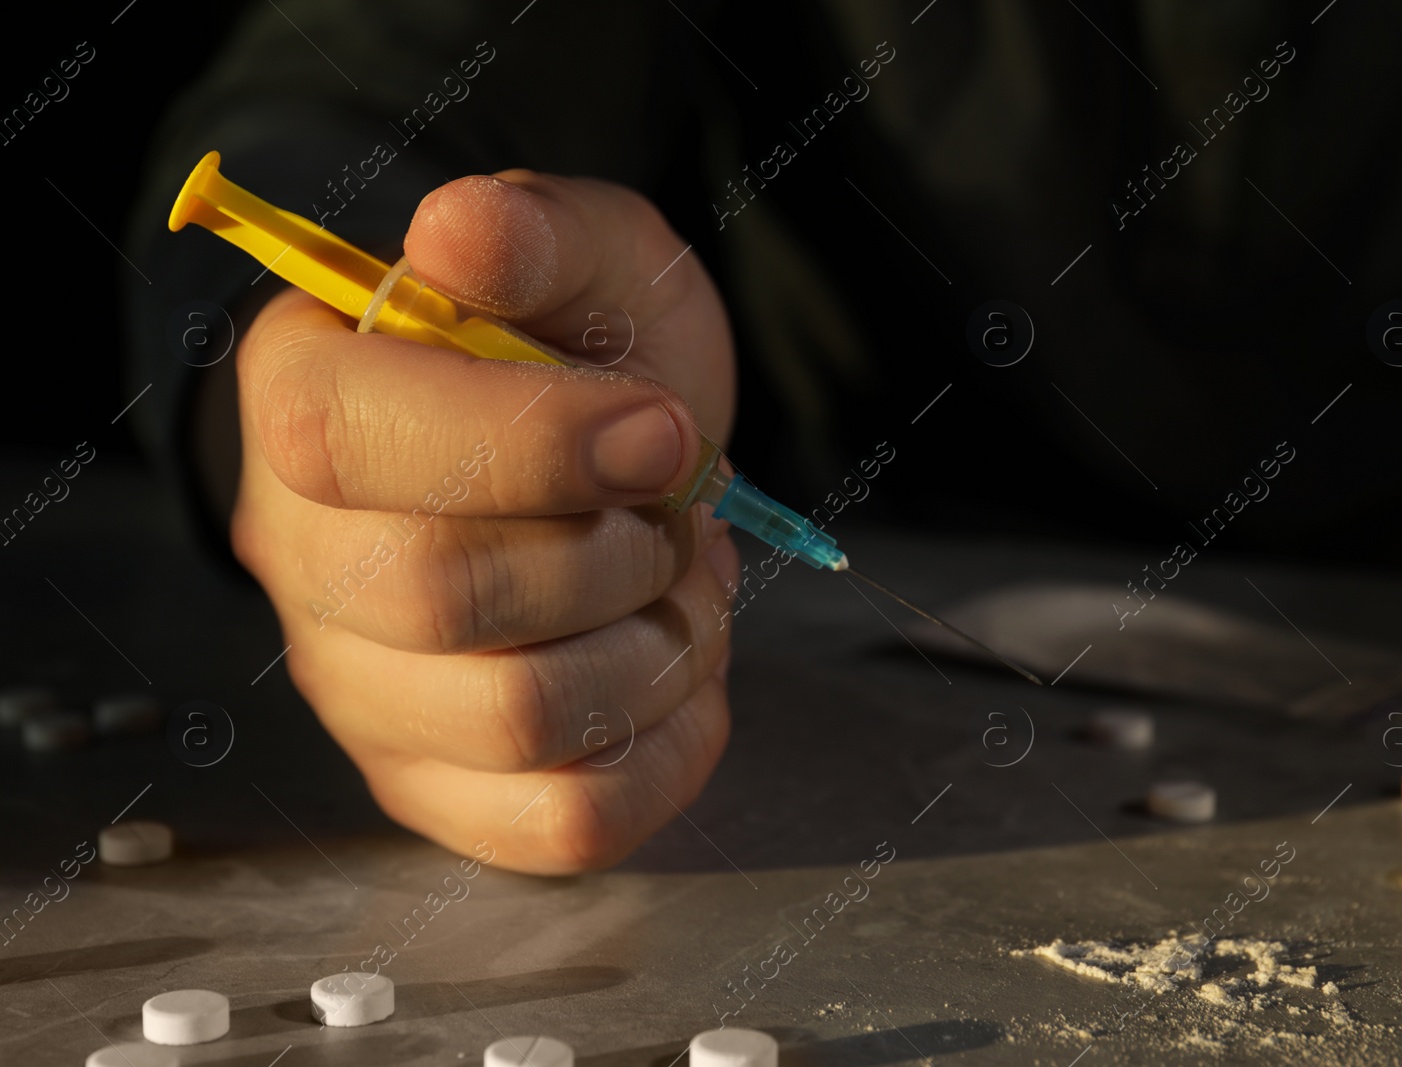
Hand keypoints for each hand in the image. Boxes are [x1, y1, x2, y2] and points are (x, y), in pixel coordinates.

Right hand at [230, 170, 738, 872]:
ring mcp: (361, 689)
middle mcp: (302, 557)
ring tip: (678, 581)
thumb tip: (460, 236)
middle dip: (616, 550)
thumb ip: (534, 233)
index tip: (663, 430)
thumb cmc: (589, 349)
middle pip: (442, 598)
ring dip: (660, 646)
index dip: (533, 441)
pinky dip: (673, 743)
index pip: (351, 441)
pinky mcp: (439, 784)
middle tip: (671, 509)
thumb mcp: (588, 254)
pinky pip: (566, 824)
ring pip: (521, 723)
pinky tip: (684, 666)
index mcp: (306, 397)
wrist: (608, 453)